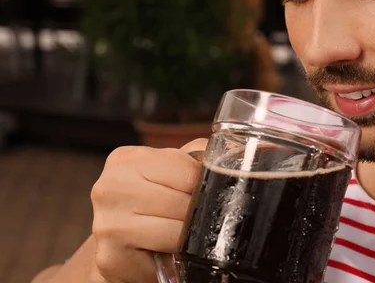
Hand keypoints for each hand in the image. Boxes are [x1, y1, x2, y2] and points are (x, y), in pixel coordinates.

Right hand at [90, 139, 206, 282]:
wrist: (120, 245)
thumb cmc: (149, 205)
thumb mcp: (171, 171)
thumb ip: (197, 156)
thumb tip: (234, 152)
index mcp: (125, 159)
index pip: (187, 169)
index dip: (202, 184)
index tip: (198, 192)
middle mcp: (110, 187)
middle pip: (182, 199)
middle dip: (195, 211)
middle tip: (191, 217)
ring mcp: (106, 222)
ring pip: (176, 227)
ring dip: (187, 233)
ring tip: (180, 231)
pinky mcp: (111, 256)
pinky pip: (165, 251)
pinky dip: (174, 253)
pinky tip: (166, 248)